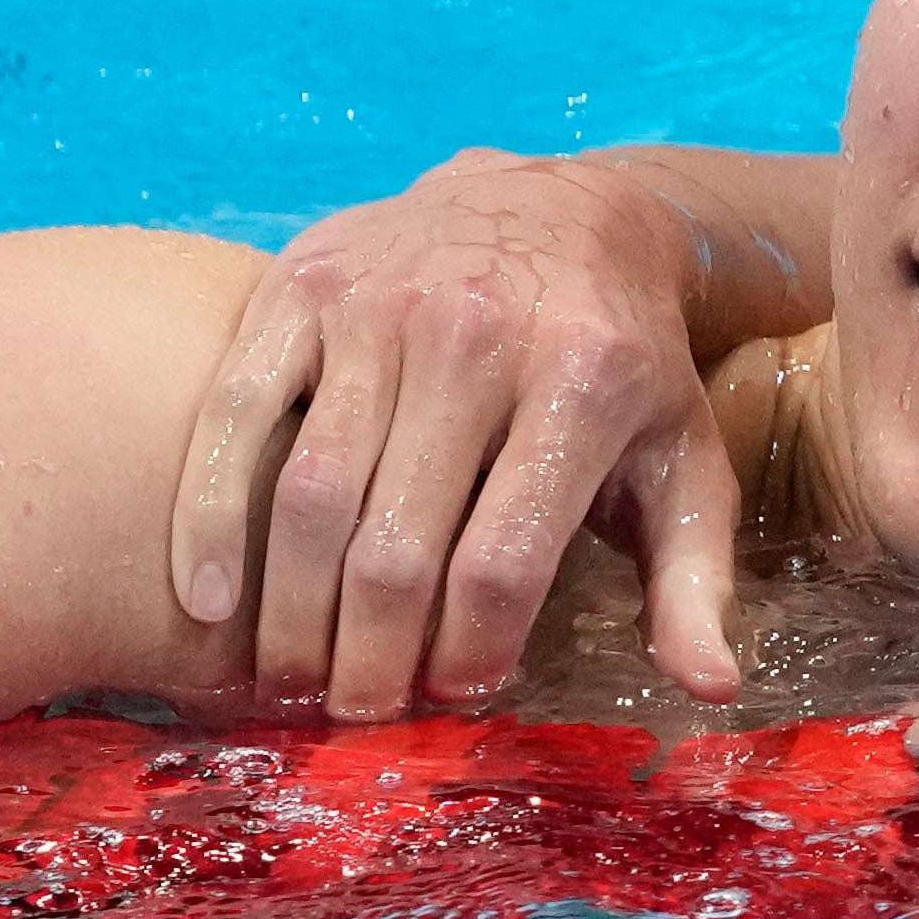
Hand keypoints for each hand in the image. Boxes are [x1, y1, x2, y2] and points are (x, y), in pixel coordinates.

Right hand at [165, 148, 742, 716]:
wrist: (560, 204)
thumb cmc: (625, 362)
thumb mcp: (685, 462)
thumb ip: (694, 581)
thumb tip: (710, 687)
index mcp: (584, 383)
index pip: (502, 564)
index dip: (468, 654)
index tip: (457, 695)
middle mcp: (476, 334)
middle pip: (395, 547)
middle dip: (370, 657)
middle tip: (360, 713)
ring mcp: (377, 304)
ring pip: (309, 495)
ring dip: (291, 612)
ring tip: (294, 680)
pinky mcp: (301, 284)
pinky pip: (234, 413)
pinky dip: (208, 514)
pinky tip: (208, 600)